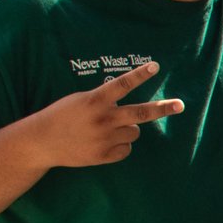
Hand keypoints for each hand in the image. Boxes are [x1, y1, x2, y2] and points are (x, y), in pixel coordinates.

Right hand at [30, 61, 183, 167]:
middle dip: (163, 109)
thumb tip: (130, 105)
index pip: (122, 84)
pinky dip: (121, 145)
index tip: (155, 66)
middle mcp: (102, 119)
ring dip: (127, 129)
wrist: (41, 142)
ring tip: (106, 129)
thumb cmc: (62, 116)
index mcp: (94, 101)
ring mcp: (104, 139)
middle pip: (141, 113)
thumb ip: (104, 100)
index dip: (140, 75)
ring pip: (134, 132)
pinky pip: (127, 149)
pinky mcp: (104, 155)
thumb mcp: (80, 100)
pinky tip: (102, 142)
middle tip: (180, 105)